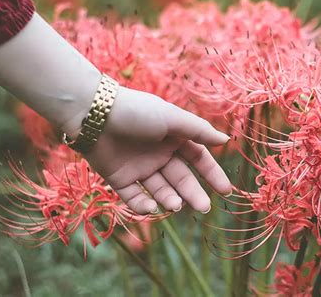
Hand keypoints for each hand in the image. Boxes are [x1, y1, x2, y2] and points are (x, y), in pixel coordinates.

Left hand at [63, 86, 232, 214]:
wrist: (95, 115)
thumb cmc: (137, 112)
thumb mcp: (172, 118)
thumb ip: (199, 131)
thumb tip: (225, 140)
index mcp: (173, 138)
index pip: (197, 158)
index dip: (211, 173)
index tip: (224, 190)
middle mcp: (159, 154)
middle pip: (180, 178)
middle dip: (193, 193)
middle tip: (203, 207)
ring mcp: (139, 167)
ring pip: (160, 189)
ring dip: (170, 199)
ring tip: (175, 205)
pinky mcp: (119, 179)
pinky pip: (134, 197)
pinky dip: (143, 205)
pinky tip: (152, 207)